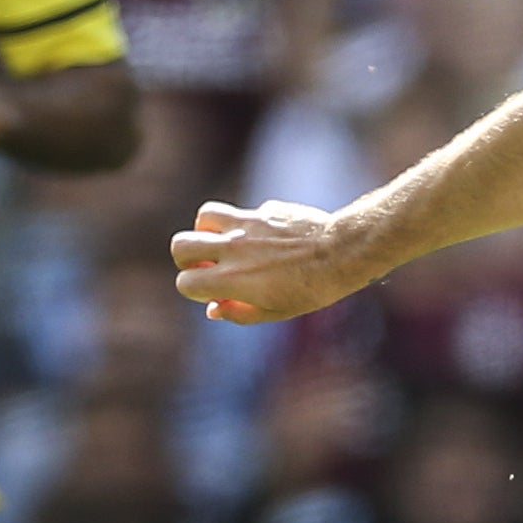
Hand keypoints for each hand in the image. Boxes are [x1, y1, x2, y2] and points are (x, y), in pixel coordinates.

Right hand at [170, 199, 370, 323]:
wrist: (342, 253)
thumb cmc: (311, 289)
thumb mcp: (275, 311)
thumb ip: (238, 312)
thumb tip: (211, 309)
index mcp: (232, 279)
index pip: (185, 282)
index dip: (193, 289)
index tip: (211, 291)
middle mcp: (233, 249)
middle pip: (180, 245)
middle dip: (186, 257)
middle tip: (207, 265)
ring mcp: (247, 225)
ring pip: (204, 216)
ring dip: (208, 230)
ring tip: (226, 242)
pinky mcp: (266, 209)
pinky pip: (243, 213)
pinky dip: (246, 224)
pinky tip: (268, 238)